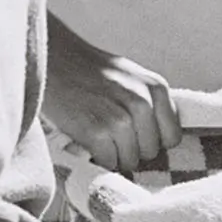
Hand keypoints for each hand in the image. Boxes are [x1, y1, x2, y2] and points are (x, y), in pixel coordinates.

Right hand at [44, 13, 181, 174]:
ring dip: (112, 154)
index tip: (133, 132)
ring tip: (95, 133)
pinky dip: (96, 157)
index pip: (171, 137)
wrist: (50, 59)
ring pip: (130, 160)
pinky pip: (108, 163)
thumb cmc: (87, 71)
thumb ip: (148, 101)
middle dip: (131, 147)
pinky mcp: (96, 131)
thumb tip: (160, 137)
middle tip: (108, 131)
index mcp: (155, 87)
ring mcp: (119, 117)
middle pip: (150, 151)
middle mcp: (142, 101)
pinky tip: (85, 138)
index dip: (151, 138)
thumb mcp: (129, 77)